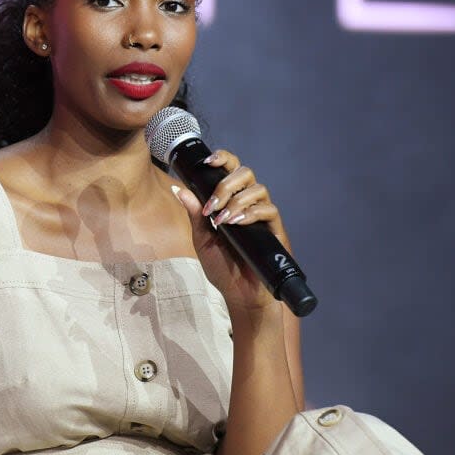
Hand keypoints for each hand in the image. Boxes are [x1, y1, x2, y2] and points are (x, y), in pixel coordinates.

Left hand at [171, 149, 293, 312]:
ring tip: (222, 220)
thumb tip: (180, 190)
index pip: (231, 170)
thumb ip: (195, 214)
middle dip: (226, 184)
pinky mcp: (274, 229)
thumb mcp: (202, 239)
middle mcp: (248, 204)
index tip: (207, 162)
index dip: (223, 159)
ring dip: (236, 201)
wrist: (240, 295)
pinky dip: (250, 214)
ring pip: (258, 189)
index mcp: (231, 202)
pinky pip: (268, 210)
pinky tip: (236, 224)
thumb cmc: (223, 269)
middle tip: (212, 205)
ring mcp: (262, 216)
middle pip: (246, 173)